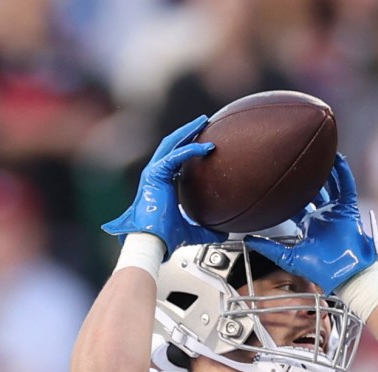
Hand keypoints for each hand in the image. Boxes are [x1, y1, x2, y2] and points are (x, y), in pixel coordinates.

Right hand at [102, 118, 221, 253]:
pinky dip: (191, 149)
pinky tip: (207, 147)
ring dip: (189, 131)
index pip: (174, 158)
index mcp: (161, 183)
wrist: (152, 242)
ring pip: (172, 144)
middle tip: (204, 122)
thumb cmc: (166, 237)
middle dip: (188, 131)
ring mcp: (153, 173)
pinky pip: (176, 156)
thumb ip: (208, 230)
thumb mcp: (192, 232)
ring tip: (204, 122)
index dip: (187, 146)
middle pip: (172, 145)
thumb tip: (226, 234)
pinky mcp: (155, 175)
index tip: (203, 140)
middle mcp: (155, 175)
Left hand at [243, 156, 377, 293]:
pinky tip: (336, 159)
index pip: (296, 204)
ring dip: (325, 169)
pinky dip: (342, 173)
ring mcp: (335, 211)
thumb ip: (268, 247)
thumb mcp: (287, 256)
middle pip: (313, 190)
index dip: (288, 192)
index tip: (278, 179)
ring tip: (318, 151)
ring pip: (330, 184)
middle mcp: (321, 215)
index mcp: (307, 225)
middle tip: (297, 160)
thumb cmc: (319, 270)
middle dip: (306, 177)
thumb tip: (246, 239)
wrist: (341, 275)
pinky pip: (346, 187)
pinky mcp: (348, 210)